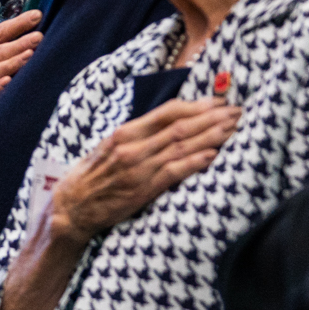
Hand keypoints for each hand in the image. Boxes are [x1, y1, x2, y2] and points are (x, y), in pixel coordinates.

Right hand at [51, 98, 240, 244]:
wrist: (71, 209)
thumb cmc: (91, 178)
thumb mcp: (109, 148)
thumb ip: (137, 136)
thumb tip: (168, 127)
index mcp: (126, 132)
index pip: (168, 112)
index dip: (197, 105)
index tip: (219, 101)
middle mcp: (133, 146)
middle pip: (181, 126)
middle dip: (213, 117)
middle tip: (238, 111)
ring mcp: (139, 168)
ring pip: (182, 145)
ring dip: (212, 135)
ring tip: (234, 128)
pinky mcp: (143, 190)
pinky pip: (174, 172)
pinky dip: (196, 162)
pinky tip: (214, 155)